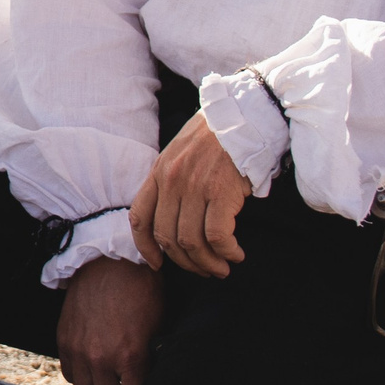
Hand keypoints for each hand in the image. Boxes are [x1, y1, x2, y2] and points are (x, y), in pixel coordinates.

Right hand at [57, 256, 164, 384]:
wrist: (112, 261)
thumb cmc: (143, 292)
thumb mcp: (157, 330)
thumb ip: (150, 361)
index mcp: (130, 359)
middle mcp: (101, 359)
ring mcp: (79, 350)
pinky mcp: (64, 339)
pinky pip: (70, 374)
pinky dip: (81, 377)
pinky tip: (93, 369)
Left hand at [129, 112, 252, 277]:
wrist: (245, 114)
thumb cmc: (217, 137)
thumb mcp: (181, 153)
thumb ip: (172, 180)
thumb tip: (174, 217)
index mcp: (159, 172)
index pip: (139, 217)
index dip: (145, 247)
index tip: (157, 264)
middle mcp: (171, 180)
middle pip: (166, 237)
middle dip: (184, 262)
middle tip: (203, 270)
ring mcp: (195, 186)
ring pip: (190, 242)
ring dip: (207, 263)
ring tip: (222, 268)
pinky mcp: (221, 191)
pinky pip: (217, 236)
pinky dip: (226, 252)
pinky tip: (236, 254)